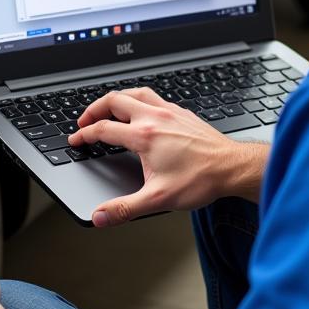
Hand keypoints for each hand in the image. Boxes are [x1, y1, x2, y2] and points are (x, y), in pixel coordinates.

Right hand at [69, 87, 266, 226]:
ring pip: (136, 93)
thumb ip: (125, 208)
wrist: (232, 168)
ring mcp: (170, 112)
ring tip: (108, 108)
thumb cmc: (201, 180)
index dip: (84, 134)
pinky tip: (143, 110)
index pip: (103, 129)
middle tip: (85, 120)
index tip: (76, 140)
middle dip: (94, 109)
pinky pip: (155, 97)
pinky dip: (140, 100)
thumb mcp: (158, 199)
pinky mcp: (183, 113)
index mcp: (144, 135)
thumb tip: (100, 216)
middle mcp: (155, 118)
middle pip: (115, 101)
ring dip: (117, 99)